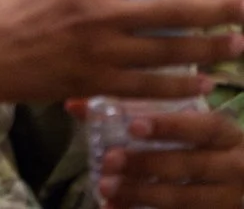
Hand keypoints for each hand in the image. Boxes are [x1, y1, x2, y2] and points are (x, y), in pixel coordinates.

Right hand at [0, 0, 243, 151]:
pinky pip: (149, 88)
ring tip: (241, 45)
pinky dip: (180, 86)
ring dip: (211, 49)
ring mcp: (102, 54)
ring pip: (170, 53)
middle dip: (220, 11)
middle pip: (174, 14)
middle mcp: (102, 16)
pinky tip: (203, 82)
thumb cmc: (6, 1)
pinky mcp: (97, 84)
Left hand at [89, 104, 243, 208]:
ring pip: (185, 198)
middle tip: (109, 160)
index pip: (204, 127)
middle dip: (147, 164)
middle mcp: (235, 167)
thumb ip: (135, 112)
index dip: (170, 126)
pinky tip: (116, 208)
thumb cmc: (199, 147)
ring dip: (142, 194)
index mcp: (227, 137)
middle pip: (192, 165)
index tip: (133, 125)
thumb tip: (74, 104)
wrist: (236, 185)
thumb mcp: (183, 128)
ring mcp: (229, 198)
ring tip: (106, 187)